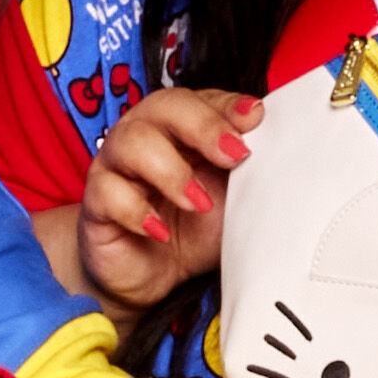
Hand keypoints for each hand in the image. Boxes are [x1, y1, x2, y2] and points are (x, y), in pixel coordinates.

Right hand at [80, 85, 259, 309]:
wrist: (153, 278)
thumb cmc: (193, 230)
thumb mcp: (232, 200)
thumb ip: (249, 172)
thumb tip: (280, 148)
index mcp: (180, 128)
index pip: (199, 99)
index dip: (226, 106)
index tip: (255, 120)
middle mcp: (145, 136)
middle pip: (164, 105)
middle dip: (202, 126)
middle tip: (234, 156)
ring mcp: (117, 167)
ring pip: (131, 143)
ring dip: (171, 171)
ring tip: (197, 203)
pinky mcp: (97, 202)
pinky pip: (109, 193)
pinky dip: (137, 212)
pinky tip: (160, 232)